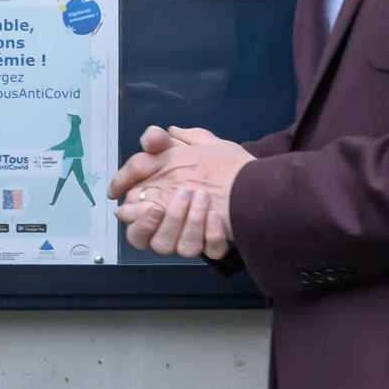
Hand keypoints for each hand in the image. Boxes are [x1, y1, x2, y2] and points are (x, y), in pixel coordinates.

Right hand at [111, 125, 247, 258]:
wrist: (257, 178)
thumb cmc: (218, 162)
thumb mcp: (191, 143)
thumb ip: (162, 139)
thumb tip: (149, 140)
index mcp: (155, 201)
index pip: (131, 218)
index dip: (136, 217)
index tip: (154, 205)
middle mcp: (170, 223)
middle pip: (149, 241)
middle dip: (167, 220)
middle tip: (184, 194)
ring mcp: (192, 237)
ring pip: (178, 248)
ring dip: (190, 224)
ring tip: (205, 199)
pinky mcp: (215, 245)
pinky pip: (208, 250)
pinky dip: (212, 235)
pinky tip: (218, 216)